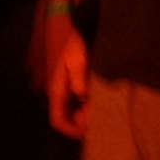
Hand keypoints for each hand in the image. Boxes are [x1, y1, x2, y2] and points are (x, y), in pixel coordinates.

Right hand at [44, 21, 89, 137]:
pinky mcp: (72, 83)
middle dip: (82, 123)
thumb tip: (83, 98)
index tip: (87, 131)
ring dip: (86, 114)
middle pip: (67, 119)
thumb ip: (80, 81)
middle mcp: (59, 94)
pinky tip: (100, 99)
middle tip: (100, 118)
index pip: (58, 120)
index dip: (71, 130)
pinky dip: (88, 105)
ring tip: (102, 109)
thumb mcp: (78, 61)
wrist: (68, 28)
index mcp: (57, 91)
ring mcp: (65, 89)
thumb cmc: (72, 44)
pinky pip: (78, 101)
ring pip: (73, 111)